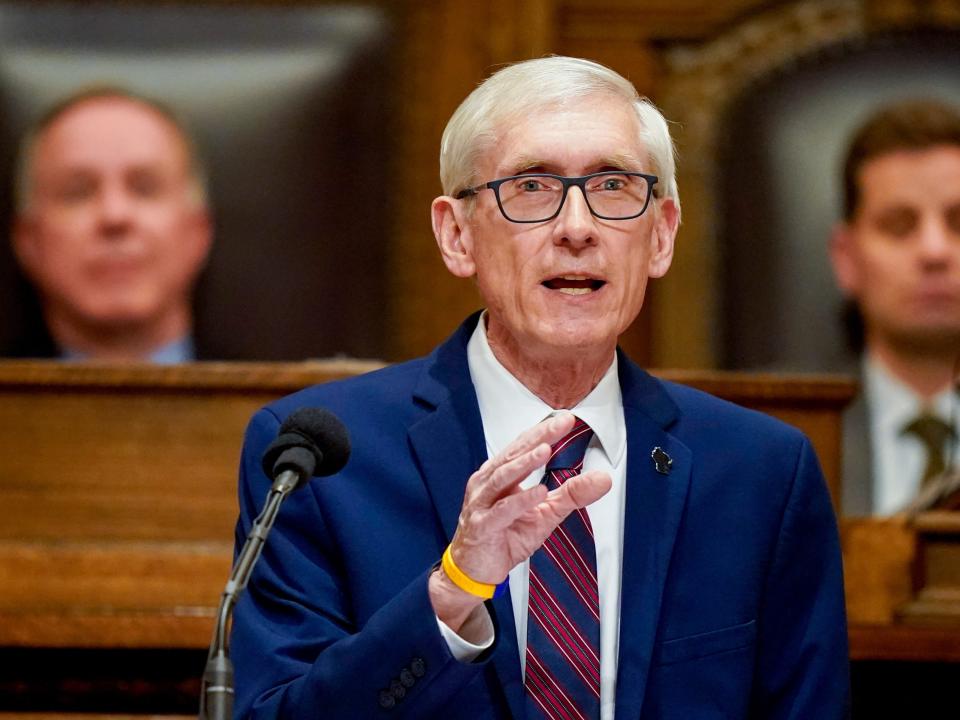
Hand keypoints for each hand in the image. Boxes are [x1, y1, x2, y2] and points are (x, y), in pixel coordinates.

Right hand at [429, 411, 611, 631]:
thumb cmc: (504, 537)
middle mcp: (487, 483)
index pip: (522, 447)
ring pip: (503, 477)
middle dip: (538, 438)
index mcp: (499, 475)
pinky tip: (538, 492)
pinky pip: (502, 511)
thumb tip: (604, 478)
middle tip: (560, 424)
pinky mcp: (482, 527)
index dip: (543, 432)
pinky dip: (520, 501)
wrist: (473, 570)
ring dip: (525, 463)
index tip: (567, 419)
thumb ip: (571, 494)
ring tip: (546, 450)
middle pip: (513, 455)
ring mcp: (481, 504)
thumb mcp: (545, 514)